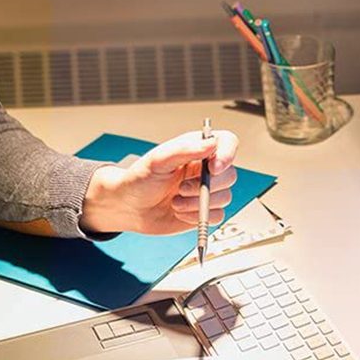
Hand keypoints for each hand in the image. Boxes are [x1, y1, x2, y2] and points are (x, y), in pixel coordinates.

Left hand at [81, 127, 237, 234]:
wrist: (129, 208)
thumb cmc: (139, 180)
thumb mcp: (158, 160)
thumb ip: (184, 150)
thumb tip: (211, 143)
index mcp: (196, 149)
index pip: (227, 143)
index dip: (227, 154)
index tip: (213, 168)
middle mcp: (204, 169)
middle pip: (230, 175)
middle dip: (206, 186)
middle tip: (182, 188)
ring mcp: (206, 191)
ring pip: (225, 198)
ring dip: (198, 204)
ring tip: (176, 201)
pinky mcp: (204, 211)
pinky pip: (216, 216)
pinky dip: (197, 217)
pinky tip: (179, 212)